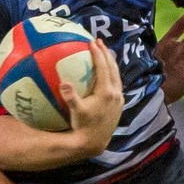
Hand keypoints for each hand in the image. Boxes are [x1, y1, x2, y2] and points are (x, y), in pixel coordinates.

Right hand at [63, 38, 123, 154]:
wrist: (95, 142)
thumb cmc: (83, 126)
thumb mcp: (76, 112)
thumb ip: (70, 97)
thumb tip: (64, 83)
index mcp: (106, 92)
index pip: (103, 68)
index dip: (98, 54)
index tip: (92, 43)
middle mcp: (116, 93)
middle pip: (113, 68)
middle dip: (106, 53)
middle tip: (98, 42)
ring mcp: (119, 98)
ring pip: (117, 75)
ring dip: (110, 62)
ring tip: (103, 52)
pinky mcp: (119, 104)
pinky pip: (117, 83)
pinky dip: (112, 73)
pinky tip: (106, 72)